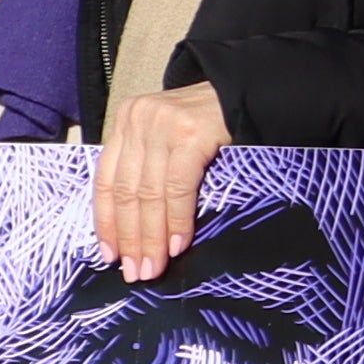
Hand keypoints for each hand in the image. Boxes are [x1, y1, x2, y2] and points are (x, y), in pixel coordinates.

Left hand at [92, 80, 231, 282]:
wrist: (257, 91)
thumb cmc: (217, 123)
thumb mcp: (173, 139)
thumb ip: (152, 168)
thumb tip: (139, 227)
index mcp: (128, 121)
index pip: (106, 179)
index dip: (107, 222)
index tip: (110, 255)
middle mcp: (139, 119)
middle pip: (126, 190)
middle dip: (131, 237)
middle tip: (136, 272)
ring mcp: (164, 124)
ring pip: (148, 193)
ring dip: (151, 237)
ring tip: (154, 267)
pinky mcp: (191, 133)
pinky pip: (177, 187)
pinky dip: (176, 219)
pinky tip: (178, 244)